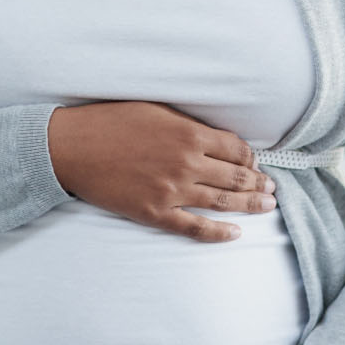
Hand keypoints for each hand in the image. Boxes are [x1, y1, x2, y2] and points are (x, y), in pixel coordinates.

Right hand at [47, 101, 275, 241]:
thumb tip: (218, 140)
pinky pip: (194, 227)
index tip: (257, 163)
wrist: (72, 148)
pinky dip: (218, 233)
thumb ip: (189, 126)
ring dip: (250, 205)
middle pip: (236, 177)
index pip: (236, 149)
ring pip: (223, 202)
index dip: (251, 158)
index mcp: (189, 134)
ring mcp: (172, 191)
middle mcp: (187, 163)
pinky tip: (235, 234)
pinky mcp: (155, 212)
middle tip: (272, 189)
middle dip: (258, 183)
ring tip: (267, 206)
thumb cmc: (111, 122)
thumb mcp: (156, 111)